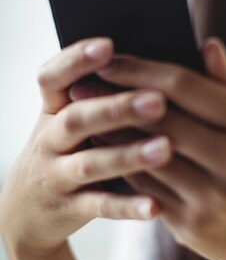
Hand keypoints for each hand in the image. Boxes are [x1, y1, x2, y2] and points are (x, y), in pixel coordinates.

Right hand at [0, 38, 176, 258]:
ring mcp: (55, 176)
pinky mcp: (67, 210)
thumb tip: (155, 66)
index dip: (76, 61)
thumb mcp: (69, 122)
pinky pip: (99, 206)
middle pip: (77, 118)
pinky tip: (155, 206)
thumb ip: (102, 95)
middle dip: (116, 108)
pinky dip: (127, 206)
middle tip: (157, 100)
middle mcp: (49, 140)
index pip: (53, 78)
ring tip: (165, 148)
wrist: (25, 213)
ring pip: (90, 164)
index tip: (108, 46)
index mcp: (53, 110)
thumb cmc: (66, 152)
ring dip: (128, 155)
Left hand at [93, 38, 225, 259]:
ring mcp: (212, 198)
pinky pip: (144, 187)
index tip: (110, 60)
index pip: (188, 87)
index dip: (143, 70)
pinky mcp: (191, 225)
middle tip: (83, 83)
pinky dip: (121, 163)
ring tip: (86, 112)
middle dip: (117, 97)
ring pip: (146, 155)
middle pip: (162, 119)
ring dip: (112, 131)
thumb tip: (207, 45)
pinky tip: (103, 146)